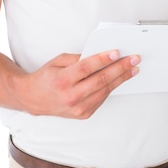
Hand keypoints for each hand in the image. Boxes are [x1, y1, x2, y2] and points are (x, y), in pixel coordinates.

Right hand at [14, 50, 140, 118]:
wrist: (34, 99)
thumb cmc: (47, 77)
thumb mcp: (59, 61)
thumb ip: (78, 58)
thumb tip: (101, 55)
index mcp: (62, 80)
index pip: (86, 68)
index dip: (103, 59)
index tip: (117, 52)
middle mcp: (70, 96)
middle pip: (100, 80)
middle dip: (120, 68)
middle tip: (133, 60)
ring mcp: (78, 108)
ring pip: (104, 91)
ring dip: (121, 79)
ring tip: (133, 69)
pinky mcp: (83, 114)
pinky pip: (101, 98)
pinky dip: (111, 88)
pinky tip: (120, 79)